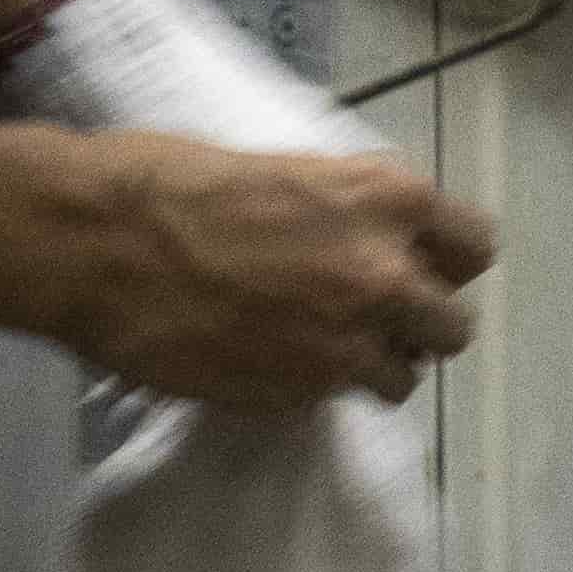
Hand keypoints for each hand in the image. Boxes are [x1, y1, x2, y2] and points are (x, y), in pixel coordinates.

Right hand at [16, 127, 493, 409]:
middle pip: (451, 327)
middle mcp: (385, 274)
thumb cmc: (178, 181)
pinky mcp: (292, 394)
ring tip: (321, 347)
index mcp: (391, 199)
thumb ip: (352, 210)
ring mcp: (342, 343)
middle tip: (373, 315)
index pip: (475, 247)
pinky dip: (312, 387)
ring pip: (401, 377)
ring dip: (372, 365)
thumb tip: (373, 235)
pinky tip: (267, 360)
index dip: (446, 261)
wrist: (97, 244)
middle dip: (418, 323)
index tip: (420, 266)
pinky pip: (330, 401)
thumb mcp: (294, 169)